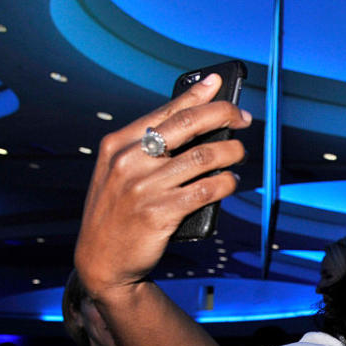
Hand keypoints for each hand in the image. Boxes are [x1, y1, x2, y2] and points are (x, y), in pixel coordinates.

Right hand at [74, 72, 251, 297]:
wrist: (101, 261)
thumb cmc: (118, 214)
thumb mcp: (119, 173)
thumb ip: (148, 150)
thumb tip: (196, 125)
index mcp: (118, 144)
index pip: (165, 111)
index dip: (197, 94)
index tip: (219, 84)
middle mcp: (128, 161)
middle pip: (187, 125)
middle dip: (223, 115)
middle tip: (244, 118)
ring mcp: (143, 187)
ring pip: (203, 157)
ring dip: (231, 152)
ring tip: (240, 153)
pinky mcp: (159, 213)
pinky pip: (206, 190)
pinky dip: (226, 183)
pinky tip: (231, 181)